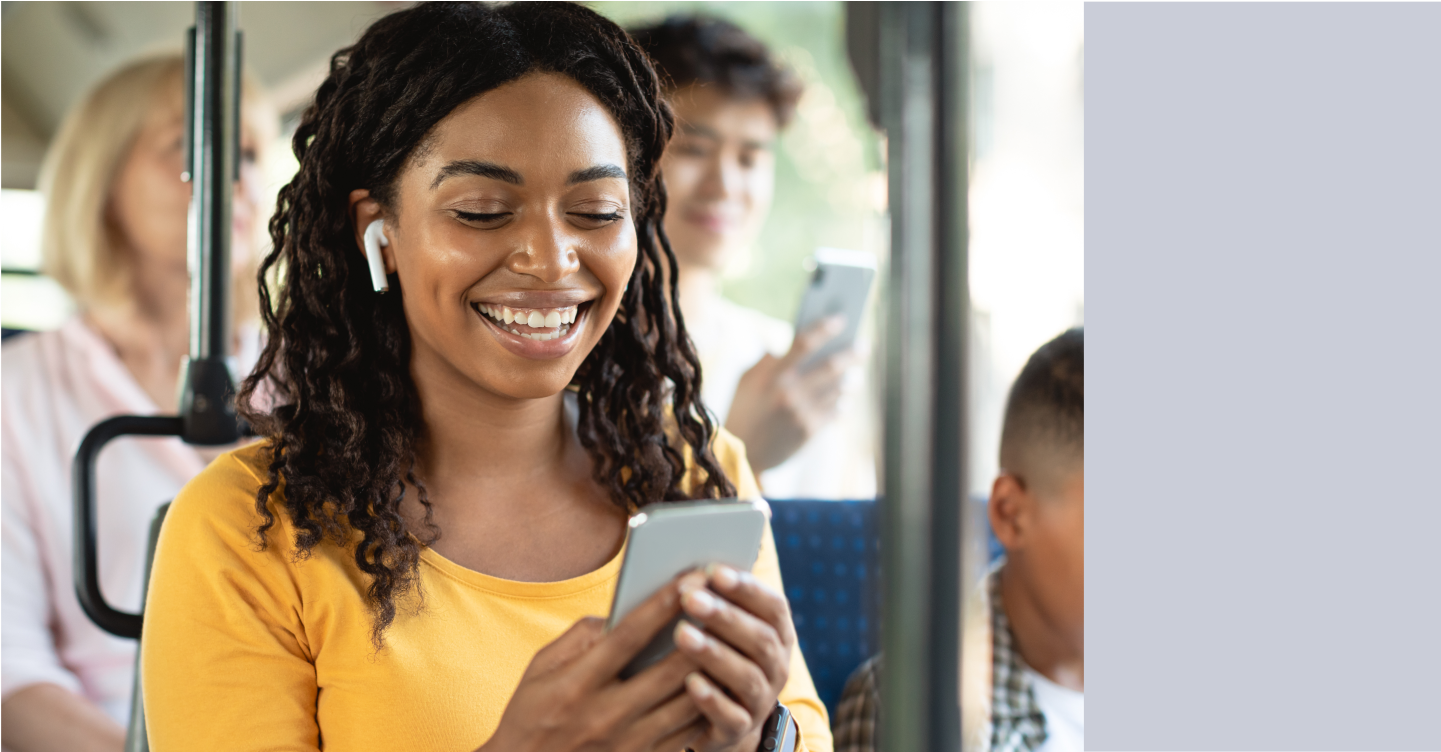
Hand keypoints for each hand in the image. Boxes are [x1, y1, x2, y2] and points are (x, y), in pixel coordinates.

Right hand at [478, 571, 709, 751]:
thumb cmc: (531, 715)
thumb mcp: (541, 670)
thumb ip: (580, 637)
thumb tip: (622, 613)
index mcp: (577, 684)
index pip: (628, 636)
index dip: (662, 605)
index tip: (690, 578)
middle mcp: (604, 715)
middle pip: (666, 672)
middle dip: (701, 636)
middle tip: (726, 604)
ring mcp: (626, 743)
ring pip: (684, 705)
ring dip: (711, 671)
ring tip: (732, 640)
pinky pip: (686, 735)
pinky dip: (706, 707)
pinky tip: (720, 683)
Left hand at [671, 565, 797, 751]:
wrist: (716, 716)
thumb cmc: (715, 654)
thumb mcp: (723, 628)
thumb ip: (717, 602)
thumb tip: (689, 572)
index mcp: (778, 635)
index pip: (774, 606)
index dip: (747, 588)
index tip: (715, 571)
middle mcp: (777, 667)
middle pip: (761, 639)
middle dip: (726, 616)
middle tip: (690, 598)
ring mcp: (761, 701)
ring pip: (747, 677)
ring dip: (715, 653)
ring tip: (681, 634)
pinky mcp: (740, 729)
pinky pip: (730, 716)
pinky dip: (711, 698)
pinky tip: (690, 682)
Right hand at [724, 316, 855, 471]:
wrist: (741, 454)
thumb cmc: (743, 411)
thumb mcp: (746, 381)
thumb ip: (768, 360)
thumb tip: (791, 342)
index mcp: (770, 374)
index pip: (803, 343)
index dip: (824, 328)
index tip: (840, 319)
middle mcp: (788, 392)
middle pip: (830, 366)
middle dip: (851, 354)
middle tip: (863, 346)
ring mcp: (801, 412)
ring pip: (838, 389)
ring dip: (851, 379)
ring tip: (856, 374)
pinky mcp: (809, 431)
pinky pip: (836, 410)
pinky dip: (843, 402)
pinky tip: (846, 398)